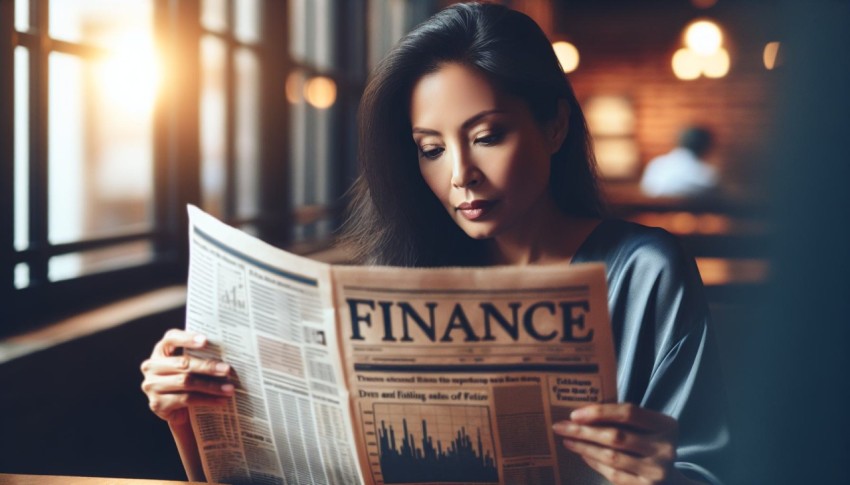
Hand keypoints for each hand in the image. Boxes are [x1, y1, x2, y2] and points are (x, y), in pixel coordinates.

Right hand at [140, 329, 233, 425]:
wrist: (178, 410)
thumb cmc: (188, 381)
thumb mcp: (192, 366)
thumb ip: (201, 356)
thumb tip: (228, 352)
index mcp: (161, 351)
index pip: (171, 338)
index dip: (187, 338)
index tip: (206, 341)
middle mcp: (151, 366)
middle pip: (183, 363)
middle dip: (208, 366)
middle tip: (227, 370)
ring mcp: (152, 386)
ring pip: (186, 382)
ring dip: (211, 386)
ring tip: (229, 388)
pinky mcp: (157, 404)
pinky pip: (186, 399)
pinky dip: (206, 400)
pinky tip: (220, 400)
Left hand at [552, 403, 695, 483]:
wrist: (672, 479)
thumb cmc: (651, 443)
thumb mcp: (648, 427)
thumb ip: (623, 419)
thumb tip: (582, 413)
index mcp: (666, 425)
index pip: (629, 413)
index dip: (600, 412)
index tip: (574, 414)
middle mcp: (665, 449)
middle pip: (616, 436)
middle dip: (583, 431)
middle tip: (560, 427)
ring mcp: (656, 471)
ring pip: (611, 457)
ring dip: (584, 448)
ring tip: (567, 441)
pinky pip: (613, 473)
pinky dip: (594, 463)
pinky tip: (583, 455)